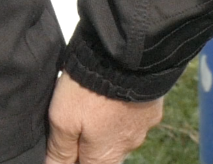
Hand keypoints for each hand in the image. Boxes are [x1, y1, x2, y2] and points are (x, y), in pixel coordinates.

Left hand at [44, 74, 163, 163]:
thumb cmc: (89, 91)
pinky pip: (134, 115)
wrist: (126, 59)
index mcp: (105, 155)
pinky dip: (121, 109)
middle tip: (74, 120)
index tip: (65, 144)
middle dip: (89, 144)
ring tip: (90, 103)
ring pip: (120, 134)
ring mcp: (143, 127)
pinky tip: (110, 94)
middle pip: (105, 154)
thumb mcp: (63, 120)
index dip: (73, 158)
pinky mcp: (152, 108)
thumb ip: (60, 149)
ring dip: (106, 125)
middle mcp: (127, 146)